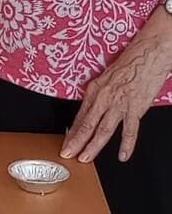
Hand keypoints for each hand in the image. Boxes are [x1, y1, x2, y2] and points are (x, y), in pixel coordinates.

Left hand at [61, 34, 168, 161]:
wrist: (147, 55)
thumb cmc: (129, 64)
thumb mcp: (106, 78)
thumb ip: (99, 95)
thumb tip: (92, 110)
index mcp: (94, 90)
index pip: (80, 117)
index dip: (72, 132)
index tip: (66, 143)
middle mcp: (104, 98)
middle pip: (86, 125)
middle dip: (75, 142)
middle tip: (68, 154)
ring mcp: (119, 104)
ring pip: (103, 130)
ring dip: (93, 145)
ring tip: (85, 157)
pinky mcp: (135, 108)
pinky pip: (130, 130)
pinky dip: (126, 144)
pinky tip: (122, 155)